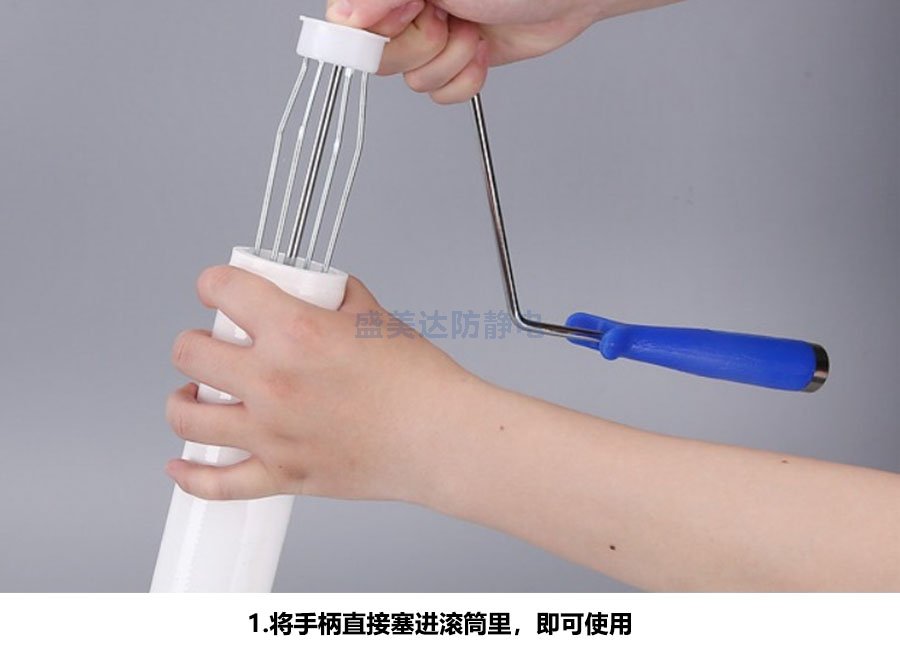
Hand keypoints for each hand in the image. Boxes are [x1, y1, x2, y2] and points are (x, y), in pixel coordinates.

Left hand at [165, 266, 484, 503]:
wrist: (441, 438)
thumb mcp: (376, 319)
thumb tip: (320, 293)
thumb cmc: (419, 382)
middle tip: (210, 346)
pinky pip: (218, 483)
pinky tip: (182, 465)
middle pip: (189, 353)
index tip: (215, 289)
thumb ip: (338, 299)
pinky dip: (191, 476)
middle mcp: (273, 380)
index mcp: (296, 331)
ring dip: (183, 401)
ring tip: (194, 396)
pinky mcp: (283, 474)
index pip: (223, 289)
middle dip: (194, 343)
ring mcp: (272, 432)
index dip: (212, 283)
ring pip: (187, 416)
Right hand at [326, 0, 681, 102]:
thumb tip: (343, 17)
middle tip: (451, 16)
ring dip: (450, 61)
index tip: (408, 14)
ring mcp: (430, 36)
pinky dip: (465, 80)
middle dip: (423, 44)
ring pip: (412, 81)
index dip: (377, 30)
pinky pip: (440, 95)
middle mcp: (405, 8)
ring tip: (474, 29)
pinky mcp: (455, 62)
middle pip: (378, 57)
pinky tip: (483, 52)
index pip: (348, 22)